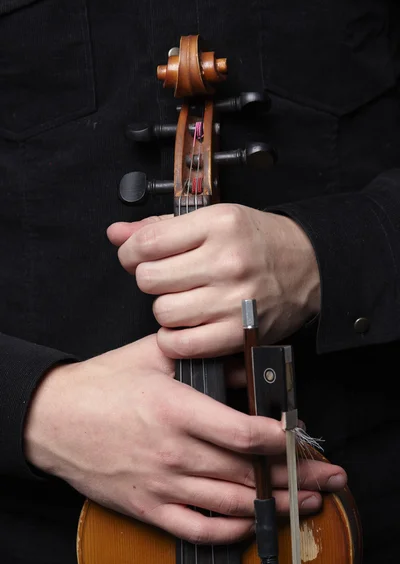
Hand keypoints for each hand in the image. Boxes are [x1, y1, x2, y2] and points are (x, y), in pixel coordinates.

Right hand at [24, 335, 343, 544]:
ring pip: (230, 503)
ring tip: (306, 502)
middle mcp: (174, 452)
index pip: (241, 432)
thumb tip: (244, 366)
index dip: (279, 439)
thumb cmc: (101, 384)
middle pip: (246, 472)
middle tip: (327, 477)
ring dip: (274, 505)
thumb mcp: (151, 355)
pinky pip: (196, 528)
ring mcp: (161, 484)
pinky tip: (251, 523)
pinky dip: (229, 530)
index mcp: (176, 411)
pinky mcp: (148, 506)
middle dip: (294, 476)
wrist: (53, 419)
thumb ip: (202, 358)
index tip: (301, 437)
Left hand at [107, 204, 320, 357]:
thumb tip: (116, 233)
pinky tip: (186, 325)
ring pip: (162, 312)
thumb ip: (160, 227)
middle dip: (150, 280)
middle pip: (149, 280)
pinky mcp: (238, 332)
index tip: (137, 257)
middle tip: (167, 278)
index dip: (131, 253)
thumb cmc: (258, 241)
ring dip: (165, 308)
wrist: (308, 266)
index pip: (147, 243)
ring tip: (184, 299)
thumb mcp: (213, 219)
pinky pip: (182, 344)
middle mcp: (226, 261)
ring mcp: (233, 300)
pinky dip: (174, 338)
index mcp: (218, 225)